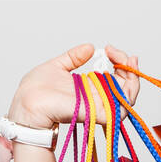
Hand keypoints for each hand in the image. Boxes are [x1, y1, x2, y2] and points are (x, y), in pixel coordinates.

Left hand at [8, 43, 141, 129]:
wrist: (27, 104)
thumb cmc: (36, 91)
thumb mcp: (57, 66)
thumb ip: (74, 57)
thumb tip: (90, 47)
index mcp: (89, 88)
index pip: (116, 78)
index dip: (120, 62)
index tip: (110, 49)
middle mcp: (96, 98)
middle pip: (127, 88)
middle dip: (130, 68)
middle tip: (118, 54)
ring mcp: (97, 107)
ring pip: (129, 98)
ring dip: (133, 79)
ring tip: (123, 61)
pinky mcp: (96, 114)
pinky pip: (121, 110)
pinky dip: (127, 93)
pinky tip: (119, 74)